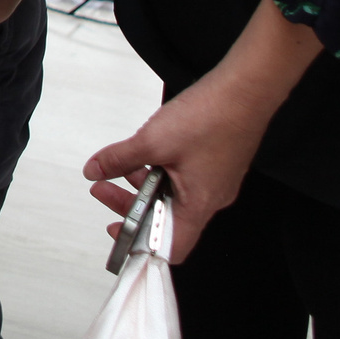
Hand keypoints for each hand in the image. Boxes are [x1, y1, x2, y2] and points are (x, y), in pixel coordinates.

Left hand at [83, 70, 270, 262]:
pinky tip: (144, 153)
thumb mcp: (151, 141)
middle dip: (130, 205)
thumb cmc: (210, 118)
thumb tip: (94, 171)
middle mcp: (211, 199)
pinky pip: (183, 179)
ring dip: (143, 185)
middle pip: (166, 219)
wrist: (245, 91)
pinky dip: (160, 171)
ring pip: (173, 195)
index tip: (117, 231)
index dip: (141, 246)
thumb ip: (118, 159)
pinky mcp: (216, 163)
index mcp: (198, 205)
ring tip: (118, 167)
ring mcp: (215, 181)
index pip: (170, 247)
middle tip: (103, 189)